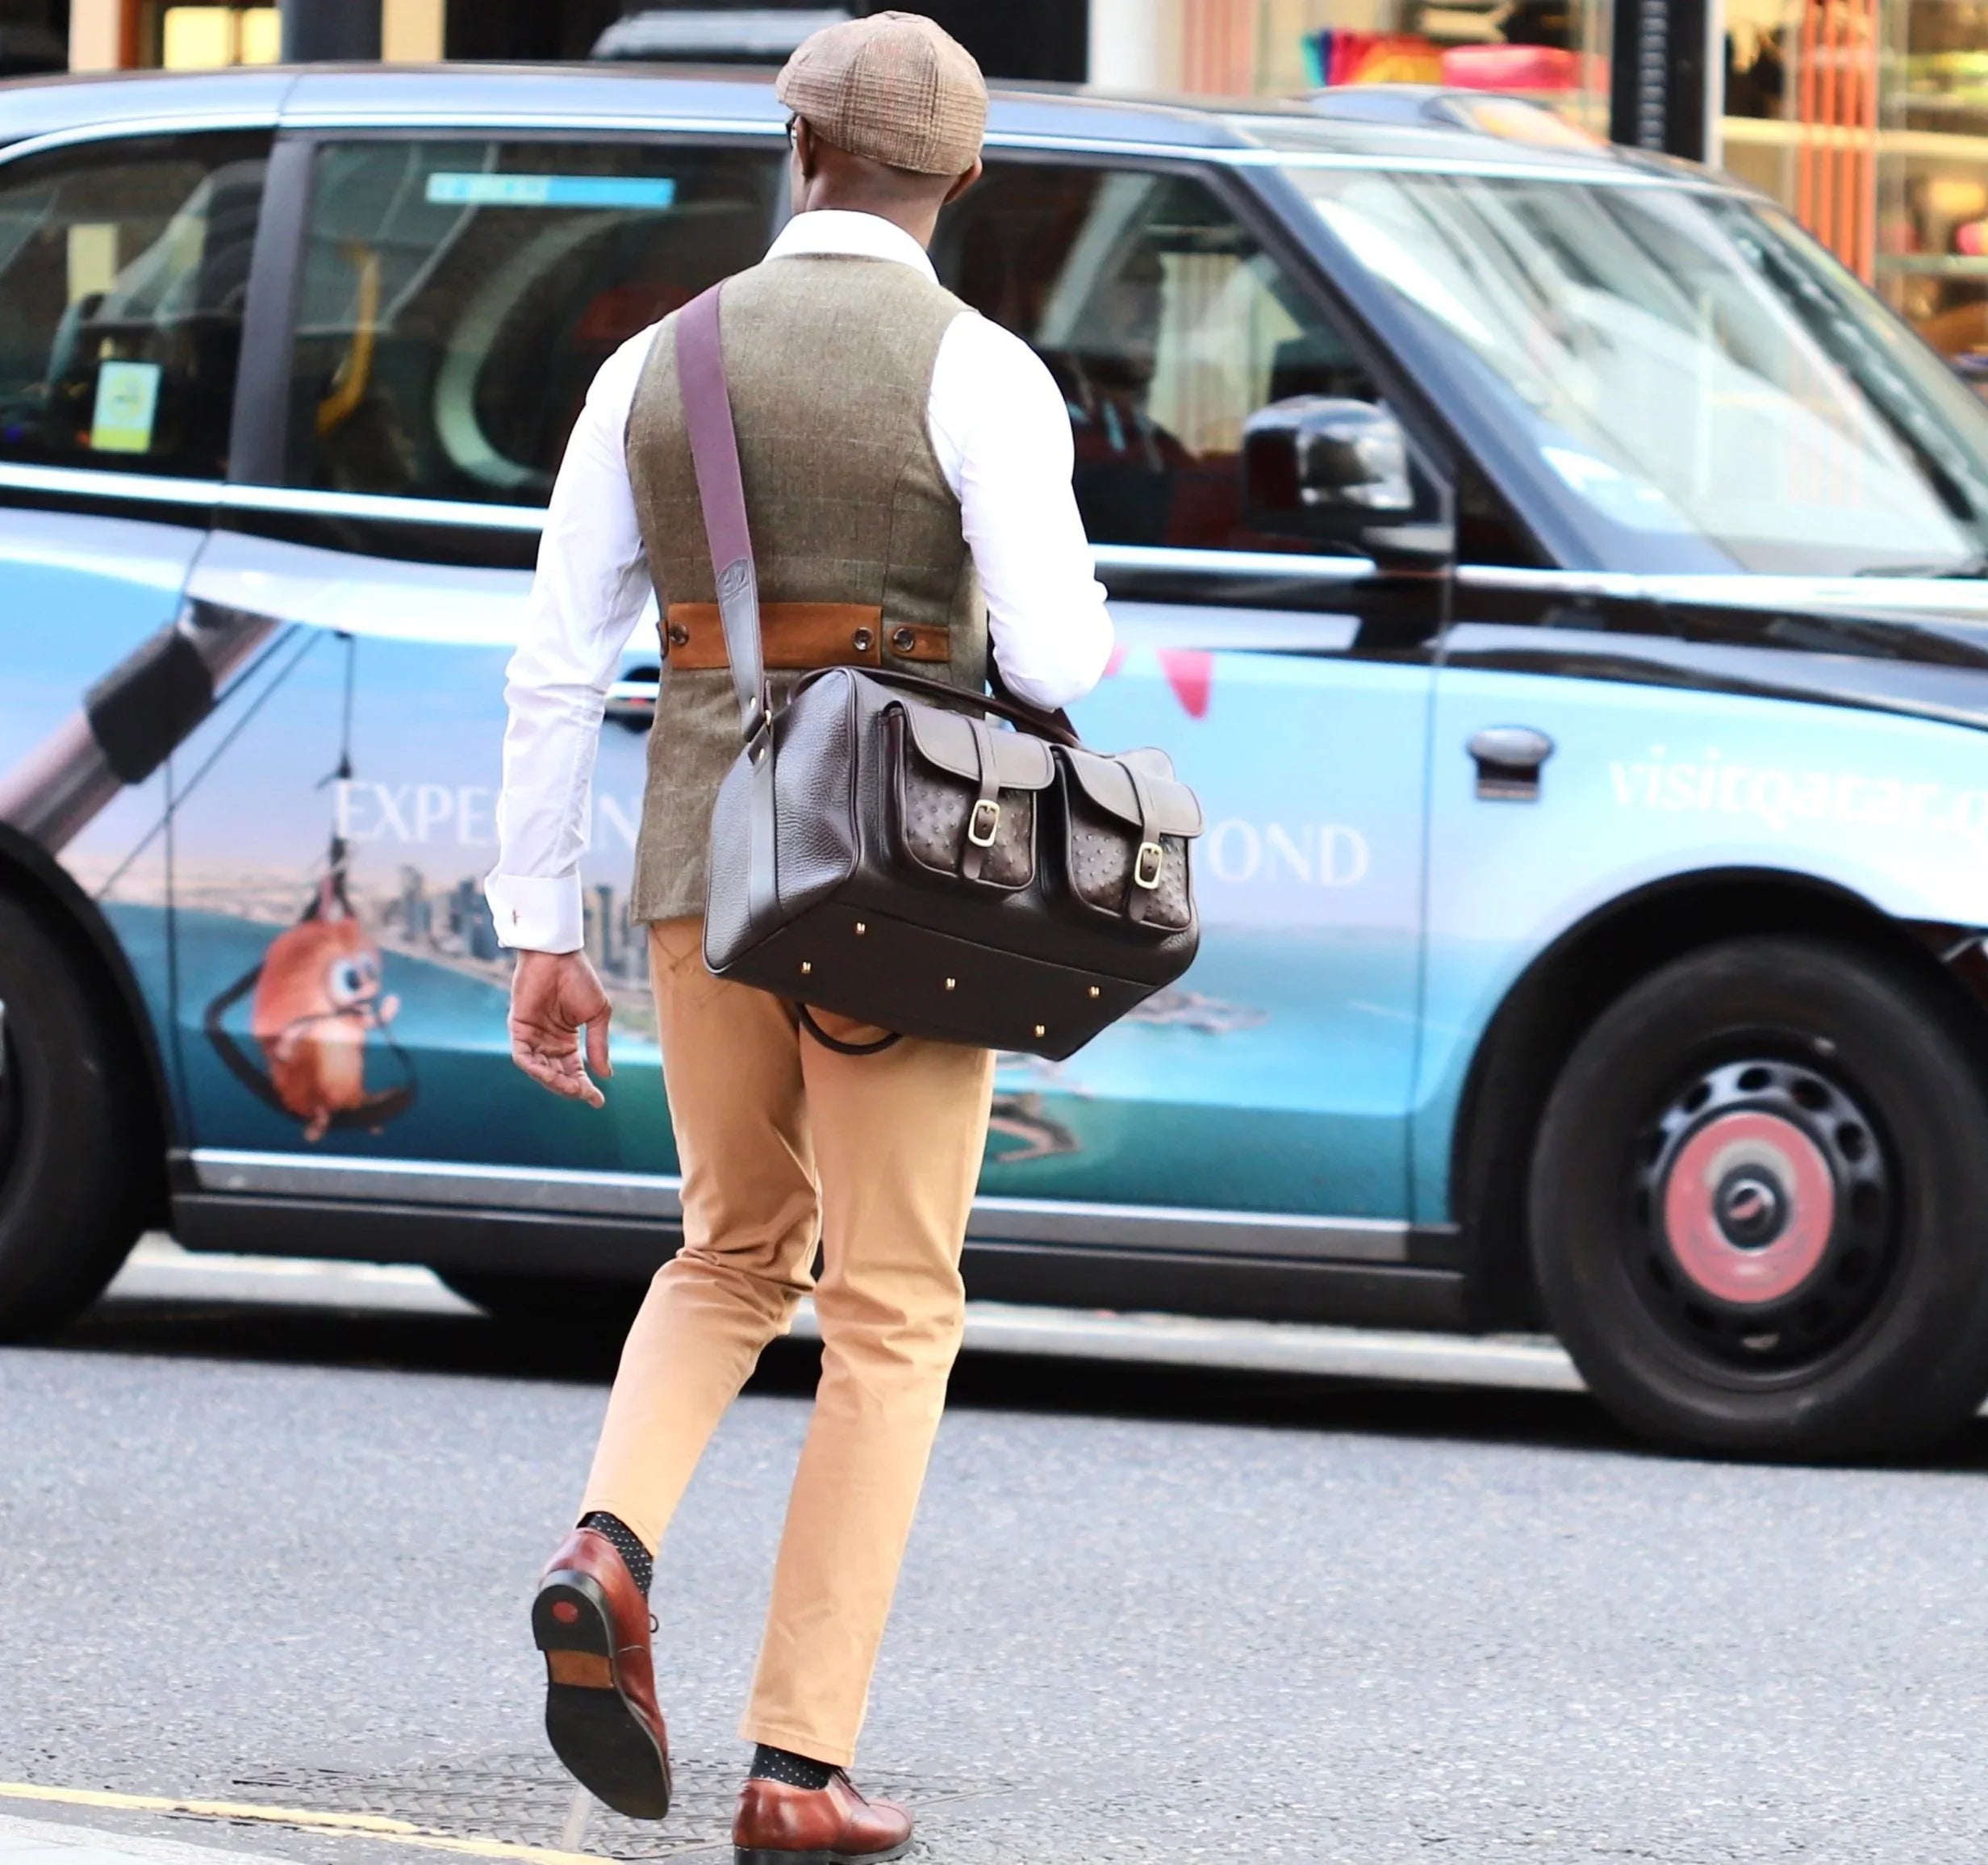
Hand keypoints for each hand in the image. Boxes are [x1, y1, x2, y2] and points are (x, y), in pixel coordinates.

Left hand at [508, 950, 611, 1106]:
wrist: (558, 956)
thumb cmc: (579, 979)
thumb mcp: (597, 1015)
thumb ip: (598, 1044)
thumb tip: (606, 1075)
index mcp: (566, 1042)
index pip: (575, 1072)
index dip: (585, 1088)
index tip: (599, 1101)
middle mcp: (548, 1043)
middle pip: (557, 1076)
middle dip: (571, 1089)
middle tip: (585, 1094)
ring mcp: (532, 1038)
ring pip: (540, 1071)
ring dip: (556, 1082)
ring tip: (573, 1087)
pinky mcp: (518, 1030)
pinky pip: (523, 1057)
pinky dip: (535, 1069)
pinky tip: (551, 1074)